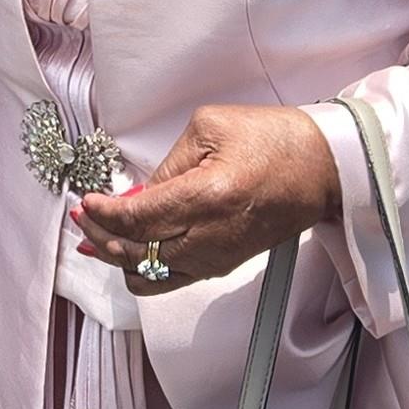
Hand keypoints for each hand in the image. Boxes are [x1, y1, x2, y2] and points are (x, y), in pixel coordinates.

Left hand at [72, 102, 343, 293]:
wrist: (324, 169)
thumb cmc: (278, 142)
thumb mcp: (211, 129)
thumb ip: (167, 165)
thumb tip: (136, 194)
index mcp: (205, 197)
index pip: (134, 220)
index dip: (102, 215)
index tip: (86, 202)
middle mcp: (208, 237)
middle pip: (134, 252)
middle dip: (101, 236)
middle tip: (84, 216)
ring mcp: (215, 257)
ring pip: (147, 274)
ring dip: (118, 256)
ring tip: (99, 235)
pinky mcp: (222, 264)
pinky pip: (170, 279)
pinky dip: (142, 267)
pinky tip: (127, 251)